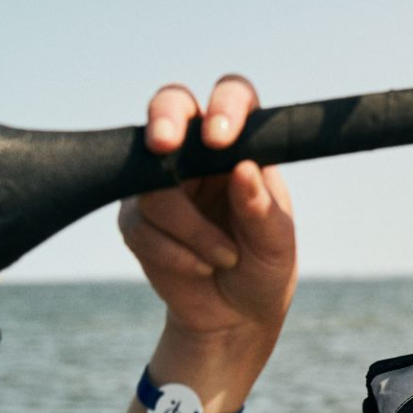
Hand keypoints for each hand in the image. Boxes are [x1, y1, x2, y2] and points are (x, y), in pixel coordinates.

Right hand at [119, 78, 297, 369]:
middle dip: (165, 120)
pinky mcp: (136, 217)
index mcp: (242, 144)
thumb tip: (243, 168)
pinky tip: (198, 266)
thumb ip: (261, 208)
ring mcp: (162, 181)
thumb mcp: (276, 243)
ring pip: (154, 183)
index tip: (221, 137)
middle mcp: (198, 152)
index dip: (224, 106)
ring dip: (190, 229)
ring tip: (224, 257)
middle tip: (165, 144)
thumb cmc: (264, 267)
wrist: (234, 316)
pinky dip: (173, 251)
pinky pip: (141, 224)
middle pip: (171, 105)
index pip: (233, 97)